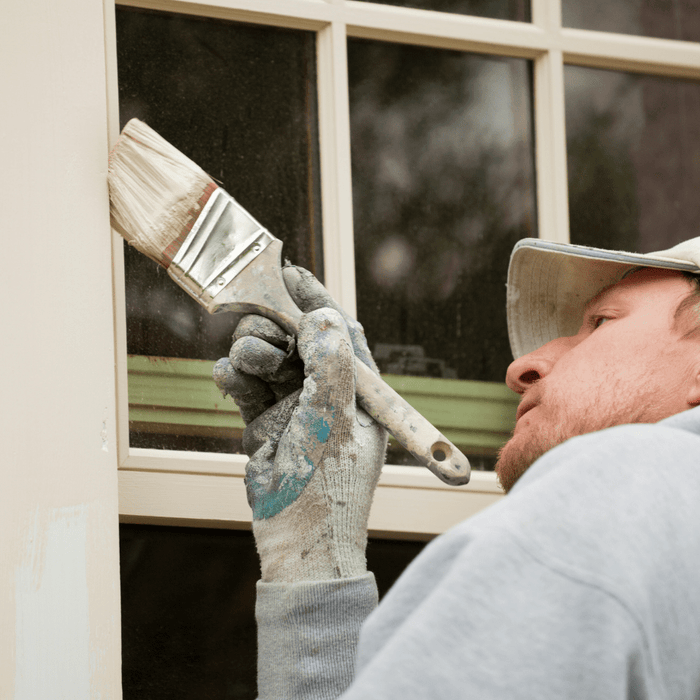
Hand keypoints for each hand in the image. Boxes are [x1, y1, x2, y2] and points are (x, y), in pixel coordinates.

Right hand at [213, 266, 387, 582]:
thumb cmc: (328, 487)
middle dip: (275, 330)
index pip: (340, 333)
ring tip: (241, 364)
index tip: (292, 275)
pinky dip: (234, 377)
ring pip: (268, 360)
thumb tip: (321, 315)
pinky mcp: (264, 423)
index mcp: (358, 391)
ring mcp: (295, 408)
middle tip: (257, 331)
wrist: (298, 544)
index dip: (318, 301)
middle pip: (297, 341)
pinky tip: (226, 377)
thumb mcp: (334, 419)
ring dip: (251, 353)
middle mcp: (327, 394)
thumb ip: (329, 363)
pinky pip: (247, 387)